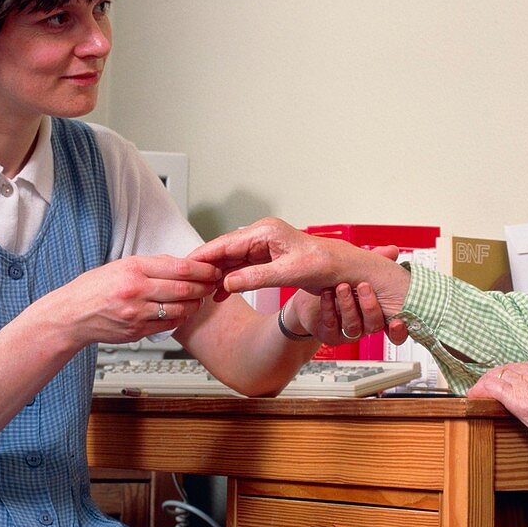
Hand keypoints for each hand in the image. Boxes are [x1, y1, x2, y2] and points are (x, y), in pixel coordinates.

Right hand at [43, 255, 218, 347]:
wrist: (71, 315)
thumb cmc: (94, 288)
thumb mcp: (120, 265)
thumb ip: (151, 265)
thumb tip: (182, 265)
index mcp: (133, 269)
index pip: (179, 267)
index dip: (202, 269)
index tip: (212, 269)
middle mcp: (136, 291)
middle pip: (184, 289)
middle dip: (203, 286)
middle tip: (212, 283)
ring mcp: (137, 313)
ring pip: (180, 309)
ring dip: (195, 304)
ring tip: (199, 298)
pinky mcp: (137, 331)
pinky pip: (169, 325)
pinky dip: (181, 318)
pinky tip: (183, 311)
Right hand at [189, 218, 409, 317]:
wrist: (342, 270)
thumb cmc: (323, 265)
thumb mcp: (288, 274)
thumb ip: (256, 278)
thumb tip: (227, 284)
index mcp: (265, 232)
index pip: (226, 243)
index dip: (203, 255)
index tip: (184, 265)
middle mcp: (262, 235)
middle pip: (224, 251)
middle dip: (205, 266)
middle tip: (186, 281)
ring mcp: (263, 246)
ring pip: (231, 260)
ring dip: (217, 275)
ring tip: (199, 291)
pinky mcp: (266, 257)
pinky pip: (241, 268)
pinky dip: (230, 280)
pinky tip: (219, 294)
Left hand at [290, 247, 409, 345]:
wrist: (311, 297)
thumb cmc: (338, 284)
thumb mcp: (358, 271)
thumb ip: (377, 261)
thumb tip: (392, 250)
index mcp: (378, 313)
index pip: (396, 331)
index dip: (399, 329)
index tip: (397, 320)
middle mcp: (365, 325)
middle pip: (374, 325)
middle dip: (370, 306)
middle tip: (363, 286)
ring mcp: (347, 332)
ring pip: (352, 326)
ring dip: (348, 305)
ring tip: (341, 286)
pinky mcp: (329, 335)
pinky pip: (331, 325)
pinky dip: (329, 307)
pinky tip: (326, 293)